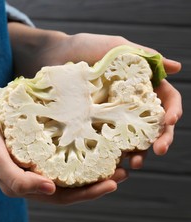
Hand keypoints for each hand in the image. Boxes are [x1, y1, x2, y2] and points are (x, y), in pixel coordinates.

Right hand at [0, 91, 127, 203]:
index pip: (62, 196)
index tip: (113, 182)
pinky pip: (61, 148)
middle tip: (123, 170)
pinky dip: (78, 146)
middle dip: (97, 180)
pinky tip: (91, 136)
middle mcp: (31, 175)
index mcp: (23, 186)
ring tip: (114, 154)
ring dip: (91, 163)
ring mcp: (34, 159)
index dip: (89, 193)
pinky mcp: (35, 143)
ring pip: (68, 166)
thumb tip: (52, 190)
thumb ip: (19, 180)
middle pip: (70, 183)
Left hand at [9, 24, 181, 168]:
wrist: (53, 54)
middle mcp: (128, 104)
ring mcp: (110, 117)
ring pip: (132, 140)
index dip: (172, 111)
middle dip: (160, 139)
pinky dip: (112, 156)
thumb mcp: (116, 48)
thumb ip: (145, 56)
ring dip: (139, 154)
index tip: (169, 121)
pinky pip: (105, 143)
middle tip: (158, 150)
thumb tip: (178, 68)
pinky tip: (113, 165)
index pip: (166, 101)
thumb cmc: (85, 47)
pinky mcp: (92, 126)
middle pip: (153, 126)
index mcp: (141, 86)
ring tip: (134, 164)